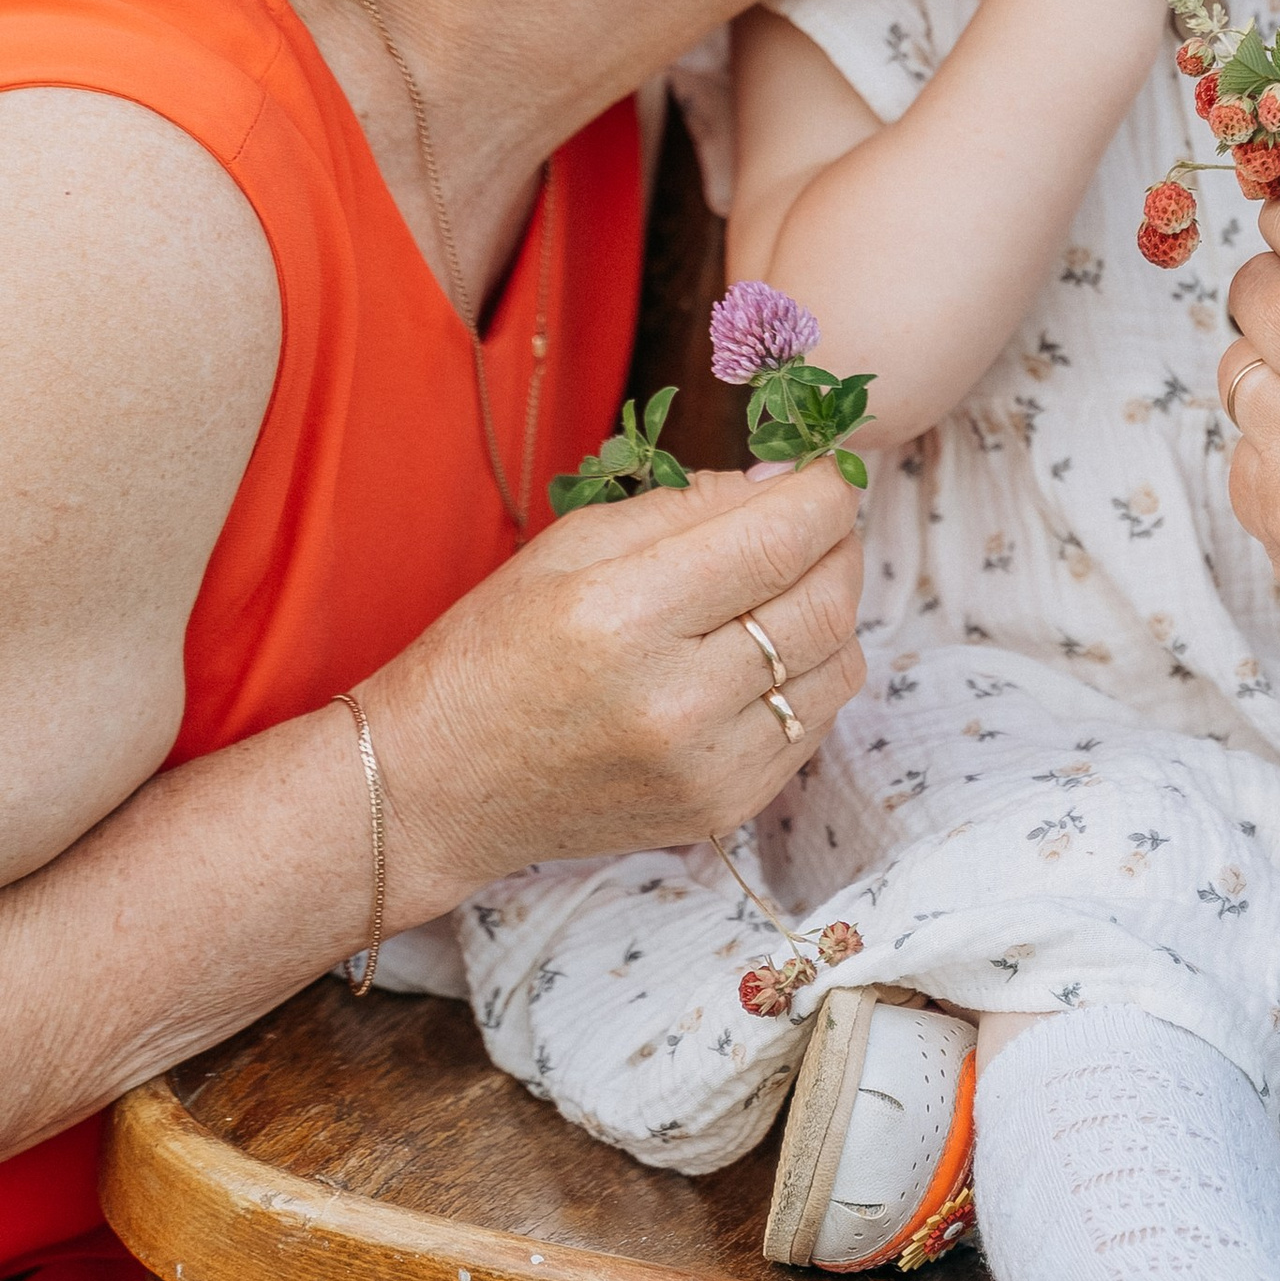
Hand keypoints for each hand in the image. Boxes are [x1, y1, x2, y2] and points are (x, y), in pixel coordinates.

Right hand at [363, 459, 867, 910]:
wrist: (439, 787)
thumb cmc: (493, 651)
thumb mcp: (568, 546)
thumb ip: (686, 505)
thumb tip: (785, 481)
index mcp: (624, 616)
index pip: (780, 539)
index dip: (825, 493)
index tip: (827, 471)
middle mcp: (676, 701)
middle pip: (825, 603)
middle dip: (839, 545)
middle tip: (818, 521)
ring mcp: (707, 767)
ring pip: (839, 666)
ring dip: (833, 610)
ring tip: (790, 586)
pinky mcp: (724, 809)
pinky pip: (816, 723)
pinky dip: (811, 675)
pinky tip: (766, 654)